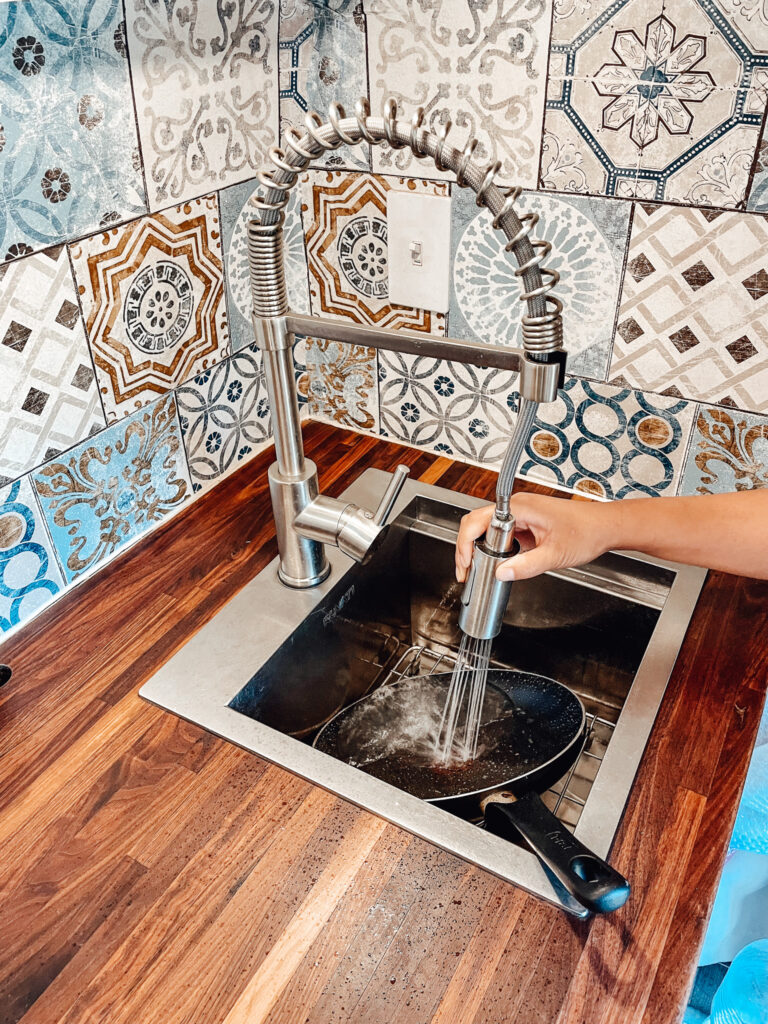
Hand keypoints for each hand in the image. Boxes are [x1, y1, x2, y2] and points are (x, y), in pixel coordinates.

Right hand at [455, 493, 613, 582]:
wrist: (606, 526)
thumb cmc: (587, 531)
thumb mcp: (555, 555)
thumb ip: (526, 566)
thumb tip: (501, 573)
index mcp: (520, 508)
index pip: (477, 521)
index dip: (465, 544)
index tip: (464, 565)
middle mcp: (517, 507)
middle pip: (478, 524)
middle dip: (468, 548)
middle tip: (467, 572)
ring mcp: (522, 513)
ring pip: (489, 529)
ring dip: (482, 549)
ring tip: (481, 569)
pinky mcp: (527, 521)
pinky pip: (503, 533)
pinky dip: (496, 548)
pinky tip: (500, 562)